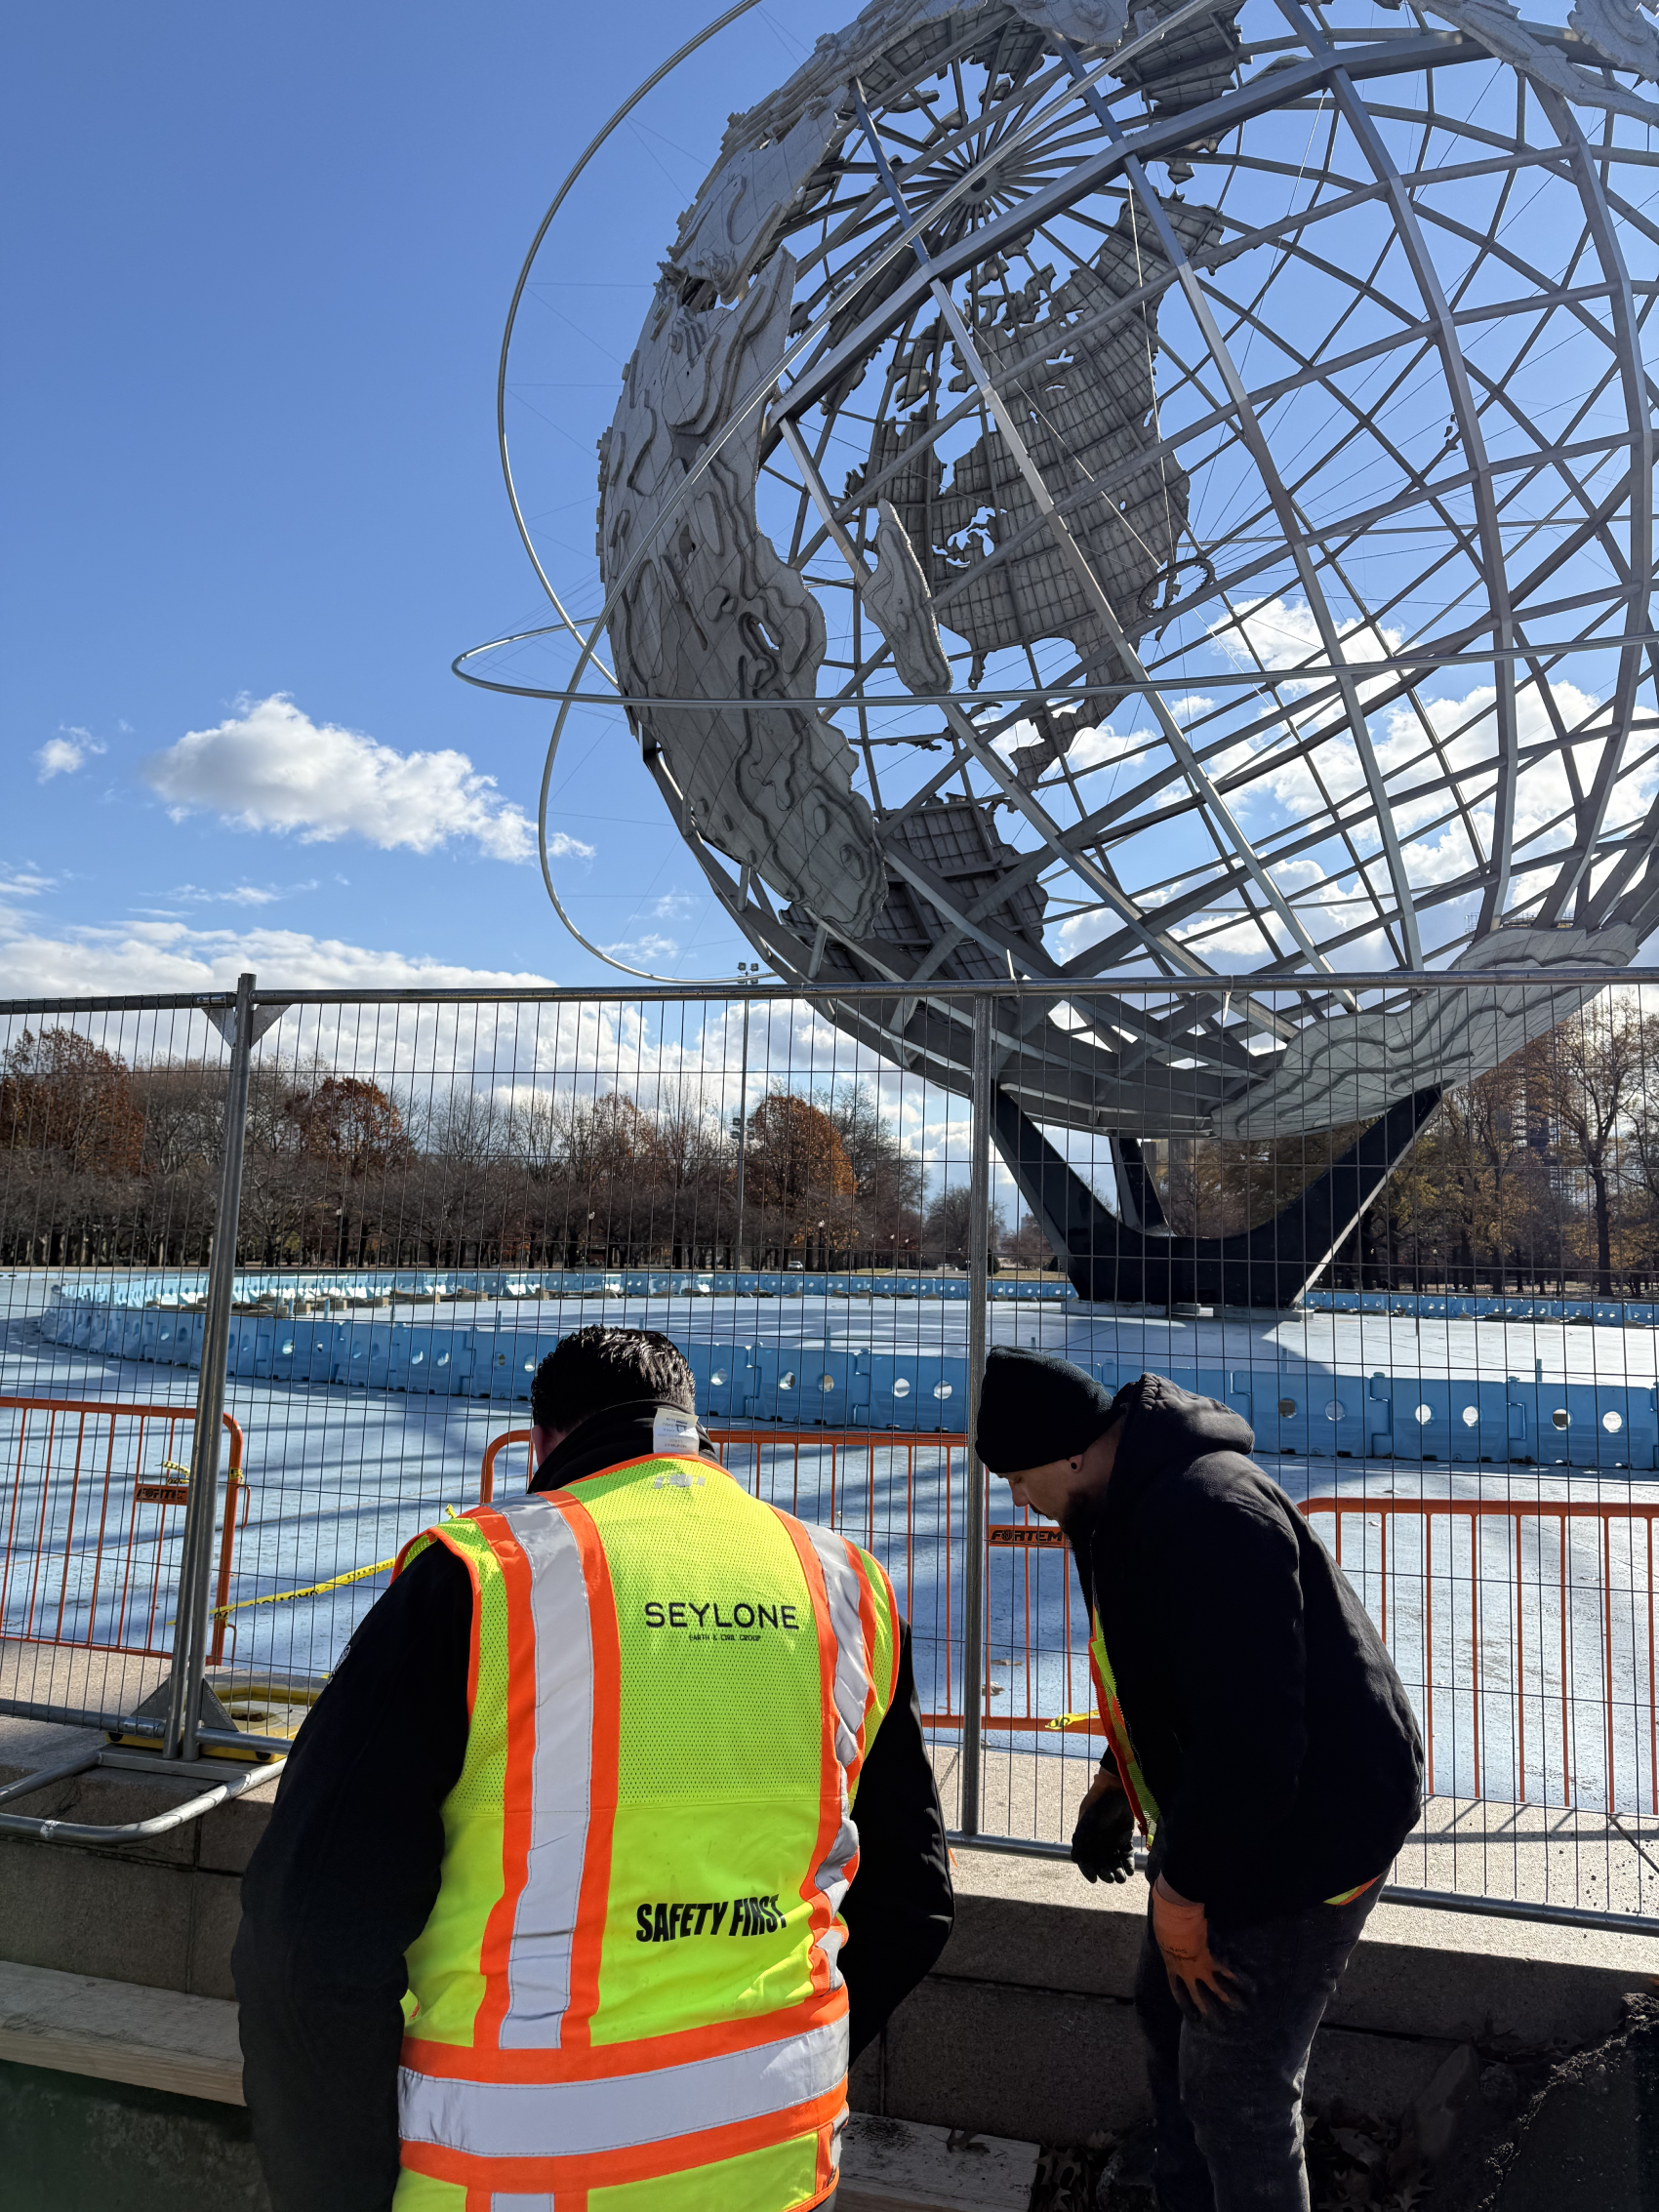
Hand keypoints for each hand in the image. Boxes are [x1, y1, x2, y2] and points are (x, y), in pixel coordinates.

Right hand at [1070, 1766, 1134, 1883]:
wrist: (1116, 1792)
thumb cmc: (1099, 1807)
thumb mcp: (1087, 1824)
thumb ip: (1081, 1841)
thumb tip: (1075, 1859)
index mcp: (1086, 1840)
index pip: (1085, 1860)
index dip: (1088, 1871)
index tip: (1094, 1879)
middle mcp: (1098, 1843)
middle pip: (1101, 1865)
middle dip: (1105, 1873)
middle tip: (1111, 1878)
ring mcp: (1112, 1842)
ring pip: (1114, 1863)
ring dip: (1118, 1872)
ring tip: (1122, 1878)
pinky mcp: (1125, 1839)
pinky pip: (1126, 1856)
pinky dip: (1128, 1864)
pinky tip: (1130, 1871)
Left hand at [1152, 1877, 1238, 2015]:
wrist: (1175, 1931)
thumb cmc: (1165, 1931)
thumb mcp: (1163, 1940)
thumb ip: (1167, 1943)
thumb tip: (1167, 1937)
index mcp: (1172, 1969)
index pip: (1174, 1987)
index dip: (1179, 1997)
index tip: (1184, 2008)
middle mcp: (1186, 1974)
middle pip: (1194, 1993)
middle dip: (1201, 2004)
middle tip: (1206, 2015)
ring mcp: (1199, 1970)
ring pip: (1212, 1985)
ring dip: (1220, 1994)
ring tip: (1229, 2002)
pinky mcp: (1210, 1961)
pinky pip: (1221, 1969)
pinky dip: (1230, 1973)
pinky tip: (1237, 1978)